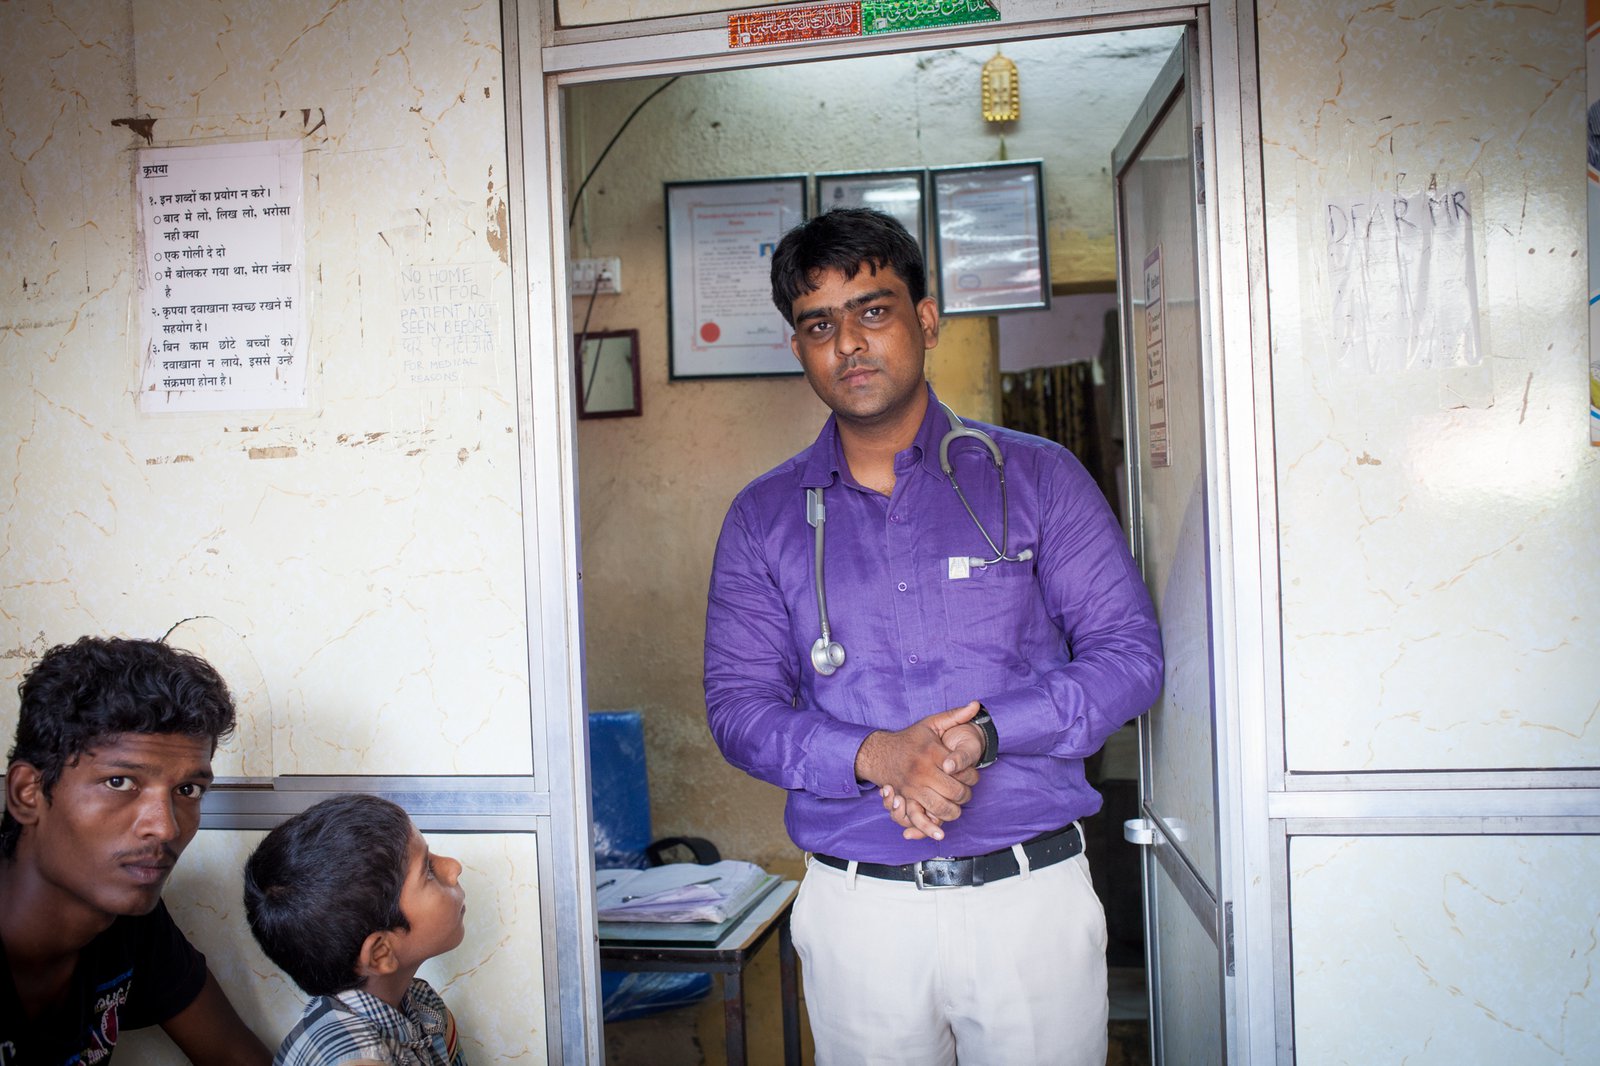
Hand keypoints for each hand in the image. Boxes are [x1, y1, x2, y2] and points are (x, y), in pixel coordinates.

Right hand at [856, 702, 982, 841]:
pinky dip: (930, 828)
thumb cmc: (911, 739)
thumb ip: (955, 715)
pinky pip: (919, 818)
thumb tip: (976, 705)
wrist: (879, 752)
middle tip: (965, 791)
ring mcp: (912, 787)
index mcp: (931, 753)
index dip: (972, 775)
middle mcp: (921, 771)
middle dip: (965, 795)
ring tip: (955, 804)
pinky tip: (940, 832)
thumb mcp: (932, 723)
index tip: (972, 774)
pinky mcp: (905, 799)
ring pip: (941, 807)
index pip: (960, 770)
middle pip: (955, 792)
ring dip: (953, 810)